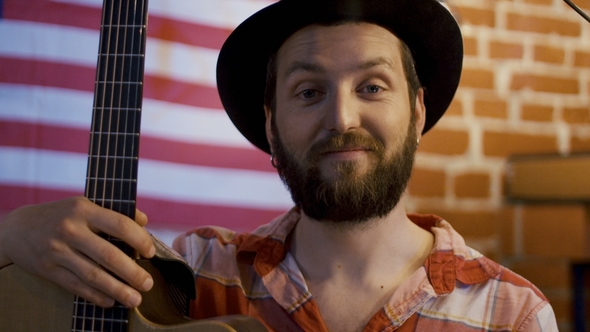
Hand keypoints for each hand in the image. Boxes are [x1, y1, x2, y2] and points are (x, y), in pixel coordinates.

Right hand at [0, 196, 154, 307]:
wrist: (17, 228)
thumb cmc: (61, 215)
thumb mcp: (84, 205)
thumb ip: (115, 212)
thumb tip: (144, 220)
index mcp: (84, 209)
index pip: (119, 225)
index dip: (139, 240)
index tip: (150, 253)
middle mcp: (70, 229)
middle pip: (108, 255)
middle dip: (132, 272)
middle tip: (148, 284)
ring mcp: (58, 250)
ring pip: (93, 275)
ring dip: (117, 289)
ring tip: (135, 299)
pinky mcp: (48, 269)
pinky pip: (76, 286)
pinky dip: (96, 295)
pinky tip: (111, 301)